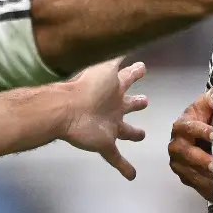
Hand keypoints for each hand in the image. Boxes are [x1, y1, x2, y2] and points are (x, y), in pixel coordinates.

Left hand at [62, 59, 148, 179]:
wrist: (66, 109)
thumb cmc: (88, 86)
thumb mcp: (106, 64)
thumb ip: (117, 52)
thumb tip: (129, 36)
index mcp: (113, 89)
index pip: (127, 78)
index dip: (135, 72)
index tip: (142, 67)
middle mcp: (113, 106)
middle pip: (128, 105)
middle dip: (136, 103)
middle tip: (145, 100)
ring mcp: (109, 126)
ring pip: (124, 131)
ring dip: (132, 134)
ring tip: (140, 135)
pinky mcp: (105, 143)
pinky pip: (116, 157)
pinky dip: (124, 167)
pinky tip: (132, 175)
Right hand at [168, 92, 212, 201]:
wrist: (207, 137)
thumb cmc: (209, 118)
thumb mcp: (210, 105)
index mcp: (183, 124)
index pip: (189, 128)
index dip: (202, 131)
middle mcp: (177, 143)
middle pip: (185, 152)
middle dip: (201, 158)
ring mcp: (178, 161)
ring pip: (188, 169)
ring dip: (204, 174)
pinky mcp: (184, 175)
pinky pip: (193, 182)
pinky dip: (205, 185)